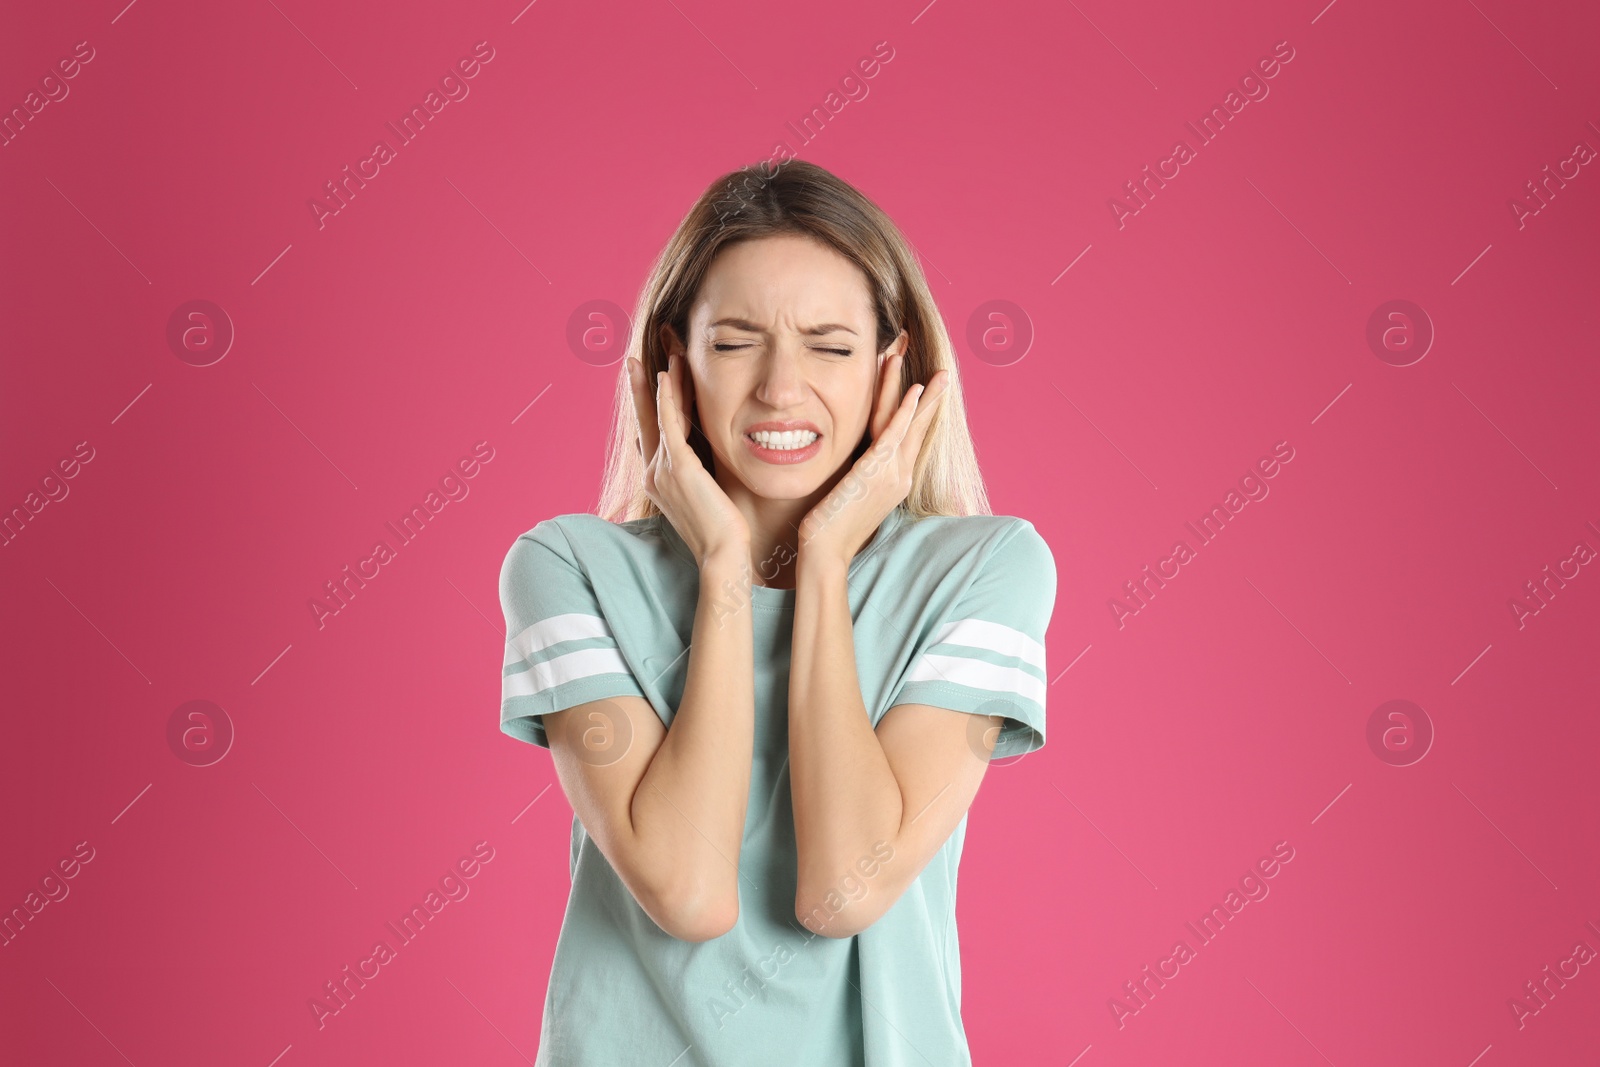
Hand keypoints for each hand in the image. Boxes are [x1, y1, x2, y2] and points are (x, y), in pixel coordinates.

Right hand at [628, 351, 749, 567]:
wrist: (724, 556)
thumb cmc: (724, 533)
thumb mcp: (707, 497)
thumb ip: (701, 475)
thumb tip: (703, 460)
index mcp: (660, 480)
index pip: (653, 433)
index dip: (650, 405)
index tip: (649, 380)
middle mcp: (654, 474)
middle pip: (647, 420)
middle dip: (640, 388)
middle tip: (633, 359)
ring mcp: (662, 470)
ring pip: (659, 415)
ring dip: (661, 382)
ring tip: (664, 353)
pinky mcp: (678, 468)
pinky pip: (669, 423)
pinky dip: (666, 397)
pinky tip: (666, 374)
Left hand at [797, 352, 948, 567]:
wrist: (824, 551)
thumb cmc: (830, 525)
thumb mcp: (850, 493)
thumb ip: (859, 473)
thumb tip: (856, 461)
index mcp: (894, 480)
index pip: (910, 438)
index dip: (919, 412)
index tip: (927, 390)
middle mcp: (899, 477)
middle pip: (918, 429)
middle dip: (932, 399)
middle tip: (945, 374)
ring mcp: (890, 475)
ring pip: (909, 426)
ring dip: (922, 396)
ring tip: (938, 373)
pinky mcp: (875, 472)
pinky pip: (894, 435)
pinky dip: (906, 412)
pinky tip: (916, 391)